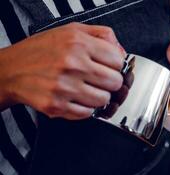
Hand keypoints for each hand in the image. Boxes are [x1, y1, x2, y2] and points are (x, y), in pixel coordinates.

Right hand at [0, 23, 125, 119]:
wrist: (11, 69)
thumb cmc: (42, 50)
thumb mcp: (72, 30)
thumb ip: (102, 35)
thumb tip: (122, 53)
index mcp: (78, 43)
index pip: (118, 60)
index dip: (115, 64)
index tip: (108, 66)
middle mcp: (72, 64)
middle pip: (115, 82)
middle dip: (109, 81)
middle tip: (99, 79)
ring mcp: (64, 87)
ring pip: (103, 100)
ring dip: (98, 96)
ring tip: (86, 88)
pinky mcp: (56, 106)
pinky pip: (87, 113)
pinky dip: (84, 107)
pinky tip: (75, 97)